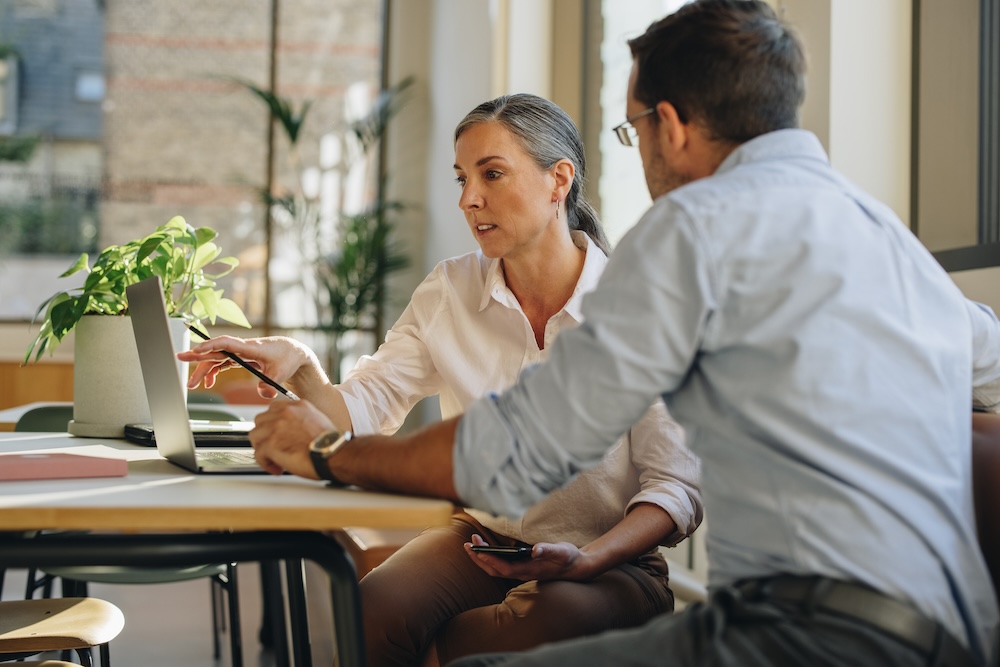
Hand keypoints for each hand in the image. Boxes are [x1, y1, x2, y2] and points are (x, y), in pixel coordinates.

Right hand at [178, 336, 310, 397]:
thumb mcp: (281, 374)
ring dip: (203, 370)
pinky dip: (213, 372)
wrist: (293, 353)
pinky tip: (208, 383)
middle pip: (216, 351)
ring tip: (192, 384)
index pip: (227, 343)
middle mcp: (243, 348)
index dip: (211, 345)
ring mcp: (240, 353)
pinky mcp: (241, 359)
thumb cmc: (287, 359)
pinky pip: (222, 364)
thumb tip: (262, 394)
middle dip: (197, 355)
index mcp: (251, 348)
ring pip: (217, 359)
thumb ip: (271, 385)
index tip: (197, 350)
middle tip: (180, 358)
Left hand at [249, 398, 333, 476]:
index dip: (272, 423)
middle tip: (273, 448)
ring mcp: (276, 428)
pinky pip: (258, 454)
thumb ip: (299, 420)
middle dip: (265, 436)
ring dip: (263, 449)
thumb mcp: (316, 420)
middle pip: (260, 421)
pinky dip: (266, 464)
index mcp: (297, 406)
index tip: (275, 433)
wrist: (333, 453)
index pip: (273, 409)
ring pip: (255, 436)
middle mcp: (285, 413)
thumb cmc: (330, 443)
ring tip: (274, 459)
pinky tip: (277, 469)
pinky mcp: (271, 444)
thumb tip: (289, 430)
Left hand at [463, 534, 594, 581]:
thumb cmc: (569, 558)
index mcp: (529, 571)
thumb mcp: (562, 552)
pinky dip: (491, 557)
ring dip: (483, 558)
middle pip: (495, 571)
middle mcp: (523, 574)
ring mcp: (522, 572)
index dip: (488, 560)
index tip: (476, 549)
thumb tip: (535, 550)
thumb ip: (549, 550)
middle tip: (468, 543)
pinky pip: (502, 565)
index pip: (503, 568)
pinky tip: (488, 548)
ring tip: (473, 544)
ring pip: (497, 569)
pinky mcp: (523, 568)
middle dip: (479, 559)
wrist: (578, 567)